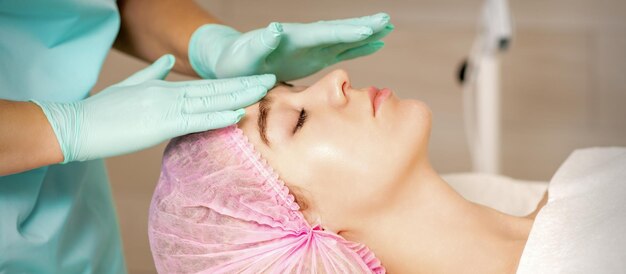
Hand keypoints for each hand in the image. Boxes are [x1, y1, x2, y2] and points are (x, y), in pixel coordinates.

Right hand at [32, 55, 274, 162]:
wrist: (76, 125)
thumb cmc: (102, 111)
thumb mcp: (131, 86)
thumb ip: (153, 73)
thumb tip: (169, 61)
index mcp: (164, 87)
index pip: (206, 85)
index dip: (232, 83)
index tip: (253, 81)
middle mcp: (169, 94)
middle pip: (214, 89)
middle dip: (244, 85)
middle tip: (271, 80)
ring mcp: (165, 107)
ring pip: (210, 100)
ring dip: (239, 96)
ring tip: (263, 91)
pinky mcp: (158, 124)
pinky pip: (194, 120)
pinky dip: (217, 117)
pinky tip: (236, 114)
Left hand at [189, 12, 393, 80]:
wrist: (232, 63)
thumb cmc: (235, 61)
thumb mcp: (244, 54)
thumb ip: (259, 43)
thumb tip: (276, 29)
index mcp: (292, 38)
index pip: (322, 33)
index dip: (344, 33)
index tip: (367, 30)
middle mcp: (305, 39)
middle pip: (338, 30)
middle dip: (362, 27)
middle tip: (387, 20)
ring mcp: (311, 47)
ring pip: (343, 39)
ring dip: (365, 34)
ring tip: (388, 28)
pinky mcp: (312, 57)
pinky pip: (340, 50)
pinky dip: (358, 47)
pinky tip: (374, 44)